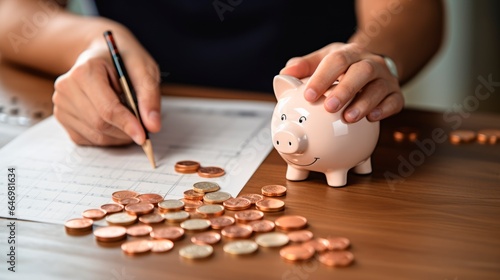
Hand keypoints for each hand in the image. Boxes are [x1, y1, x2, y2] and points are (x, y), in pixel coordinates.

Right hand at [52, 31, 160, 145]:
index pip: (107, 108)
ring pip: (95, 135)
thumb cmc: (124, 60)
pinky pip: (88, 139)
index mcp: (85, 71)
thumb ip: (149, 97)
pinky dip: (107, 138)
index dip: (127, 124)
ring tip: (131, 122)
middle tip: (143, 128)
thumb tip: (153, 126)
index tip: (144, 137)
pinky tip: (116, 124)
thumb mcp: (144, 70)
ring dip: (118, 137)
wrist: (101, 53)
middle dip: (125, 131)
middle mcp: (67, 87)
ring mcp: (61, 103)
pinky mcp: (62, 117)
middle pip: (100, 124)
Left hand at [280, 42, 403, 122]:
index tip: (309, 95)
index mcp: (349, 53)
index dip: (322, 77)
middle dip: (345, 90)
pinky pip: (395, 101)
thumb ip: (303, 67)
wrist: (374, 67)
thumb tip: (283, 75)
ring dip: (364, 104)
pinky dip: (384, 110)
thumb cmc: (344, 67)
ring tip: (348, 118)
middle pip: (362, 72)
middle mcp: (370, 63)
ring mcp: (385, 78)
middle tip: (330, 107)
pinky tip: (372, 119)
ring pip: (379, 88)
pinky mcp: (395, 94)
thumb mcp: (323, 60)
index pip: (336, 60)